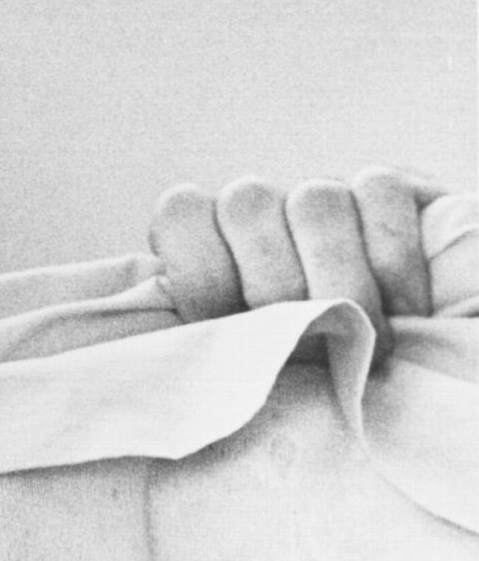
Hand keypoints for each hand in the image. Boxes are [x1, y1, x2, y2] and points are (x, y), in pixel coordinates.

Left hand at [148, 167, 448, 359]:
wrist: (381, 351)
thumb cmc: (293, 371)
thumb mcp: (236, 363)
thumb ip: (201, 346)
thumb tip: (155, 356)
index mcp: (206, 235)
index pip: (181, 213)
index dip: (202, 276)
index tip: (234, 337)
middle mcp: (260, 205)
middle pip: (247, 207)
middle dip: (274, 290)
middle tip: (307, 353)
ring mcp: (322, 191)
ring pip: (315, 201)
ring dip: (339, 281)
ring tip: (364, 341)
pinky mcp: (388, 189)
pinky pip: (381, 194)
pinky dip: (393, 260)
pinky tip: (405, 310)